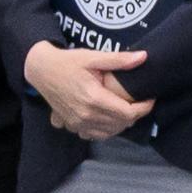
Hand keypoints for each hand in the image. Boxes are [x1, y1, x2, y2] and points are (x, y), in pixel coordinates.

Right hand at [27, 40, 149, 141]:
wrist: (41, 70)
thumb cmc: (68, 62)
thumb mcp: (93, 57)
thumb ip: (119, 60)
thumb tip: (143, 57)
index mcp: (93, 98)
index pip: (128, 113)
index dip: (144, 108)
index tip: (150, 99)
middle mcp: (85, 115)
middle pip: (121, 124)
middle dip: (134, 115)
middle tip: (138, 102)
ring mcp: (76, 123)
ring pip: (109, 133)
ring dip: (121, 124)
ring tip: (125, 109)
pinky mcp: (70, 125)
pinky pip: (93, 135)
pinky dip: (104, 130)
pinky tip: (107, 117)